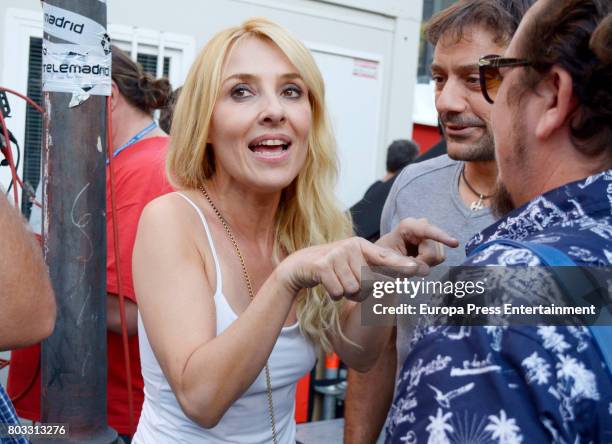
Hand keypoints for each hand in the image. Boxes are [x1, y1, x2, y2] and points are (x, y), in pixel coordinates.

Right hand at [276, 237, 428, 301]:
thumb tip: (408, 270)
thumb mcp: (355, 264)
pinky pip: (338, 292)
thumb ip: (378, 268)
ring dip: (346, 293)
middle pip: (368, 283)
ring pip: (353, 290)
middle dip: (360, 291)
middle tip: (348, 282)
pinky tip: (327, 284)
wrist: (301, 266)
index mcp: (362, 245)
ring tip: (337, 282)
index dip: (401, 265)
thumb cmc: (334, 267)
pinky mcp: (322, 266)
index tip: (417, 269)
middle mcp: (350, 246)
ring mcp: (336, 254)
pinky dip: (333, 294)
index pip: (385, 257)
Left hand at [377, 218, 458, 266]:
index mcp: (408, 226)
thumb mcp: (385, 260)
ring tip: (410, 259)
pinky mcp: (435, 243)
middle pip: (434, 252)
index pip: (428, 231)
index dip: (442, 237)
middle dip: (422, 262)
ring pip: (438, 257)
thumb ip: (401, 265)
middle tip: (406, 261)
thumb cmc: (381, 255)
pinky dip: (427, 263)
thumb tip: (423, 270)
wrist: (383, 255)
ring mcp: (430, 235)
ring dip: (424, 263)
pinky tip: (417, 259)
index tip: (455, 243)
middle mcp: (423, 226)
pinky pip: (438, 259)